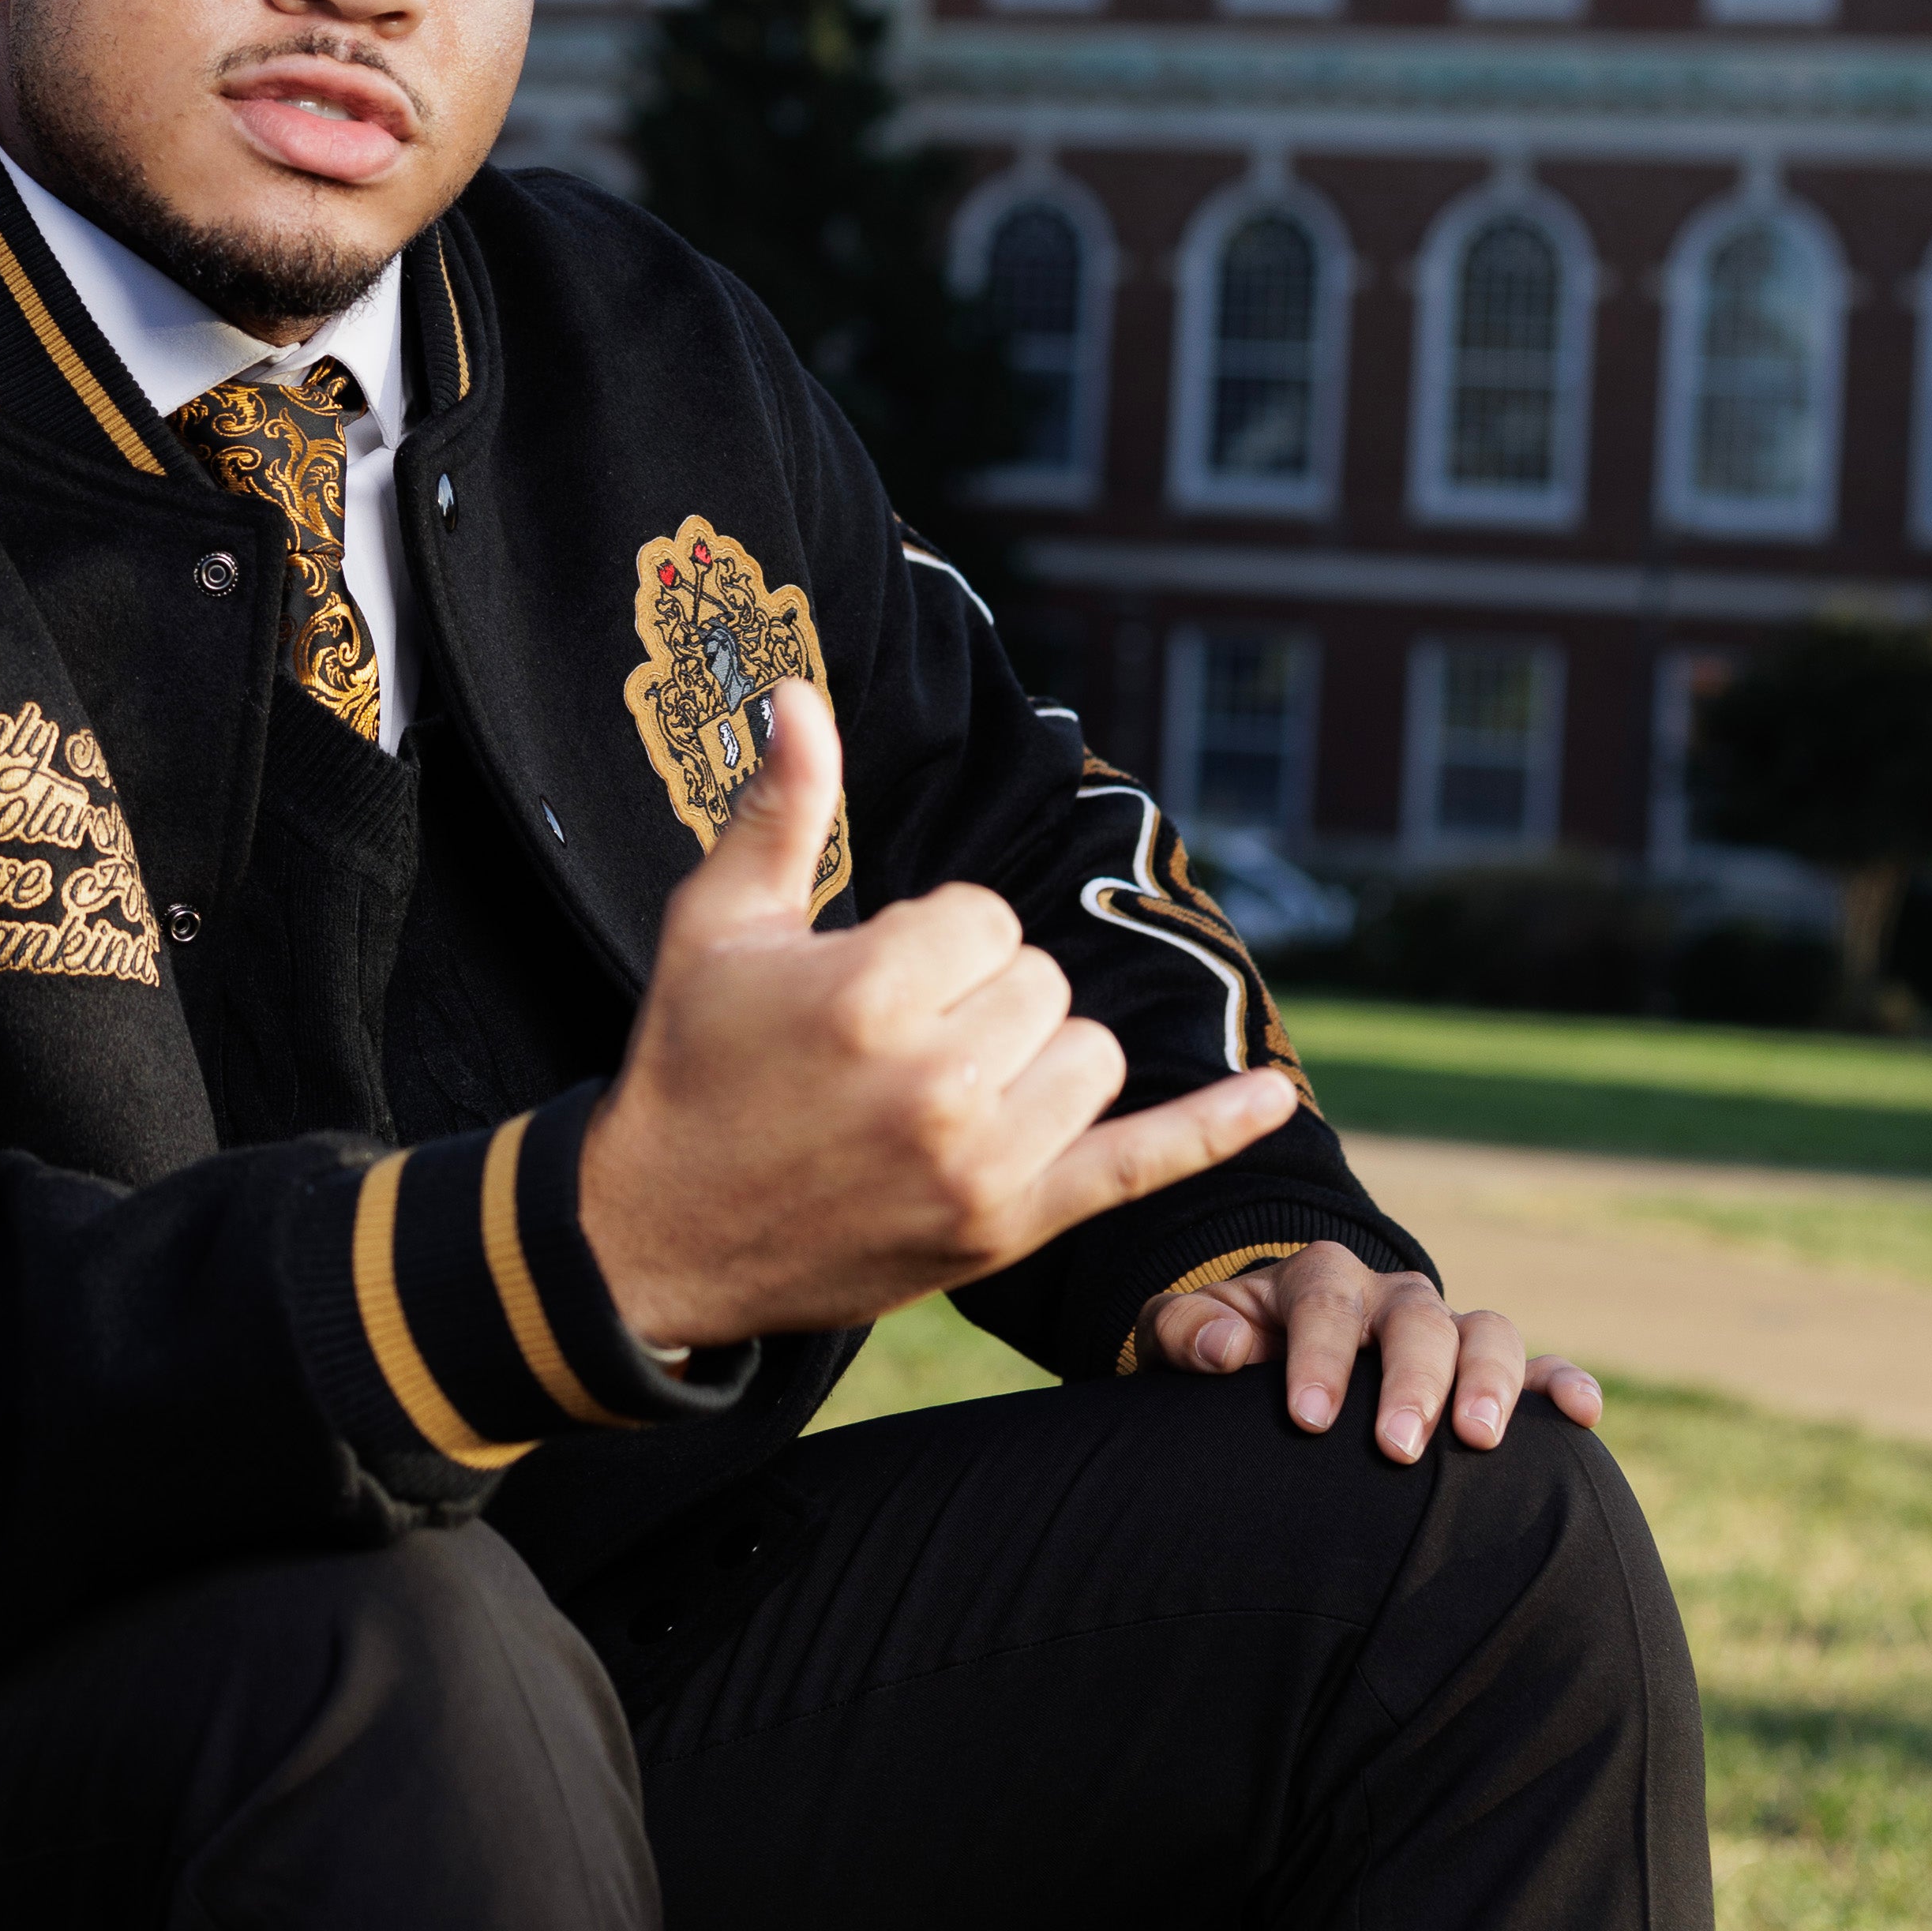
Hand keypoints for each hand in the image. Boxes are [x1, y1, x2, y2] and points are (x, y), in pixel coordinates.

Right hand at [577, 684, 1298, 1352]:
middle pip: (1042, 981)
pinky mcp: (1007, 1229)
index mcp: (867, 994)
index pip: (984, 915)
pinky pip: (1138, 1167)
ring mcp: (980, 1167)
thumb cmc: (688, 1064)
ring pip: (1088, 1054)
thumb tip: (802, 693)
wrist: (656, 1238)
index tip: (866, 981)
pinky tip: (1275, 1100)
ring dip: (1035, 1055)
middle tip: (889, 1042)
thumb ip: (780, 808)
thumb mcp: (716, 925)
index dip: (930, 938)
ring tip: (945, 1082)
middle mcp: (936, 1083)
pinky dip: (1211, 1132)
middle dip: (977, 994)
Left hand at [1137, 1238, 1603, 1459]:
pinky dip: (1564, 1386)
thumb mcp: (1180, 1336)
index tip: (1307, 1420)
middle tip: (1399, 1447)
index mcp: (1318, 1279)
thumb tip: (1227, 1347)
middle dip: (1411, 1381)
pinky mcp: (1485, 1372)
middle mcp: (1390, 1297)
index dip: (1319, 1357)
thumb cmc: (1222, 1354)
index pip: (1324, 1304)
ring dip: (1490, 1382)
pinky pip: (1540, 1368)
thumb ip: (1187, 1331)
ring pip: (1487, 1333)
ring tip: (1479, 1440)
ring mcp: (1446, 1330)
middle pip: (1416, 1320)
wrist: (1267, 1363)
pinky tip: (1583, 1414)